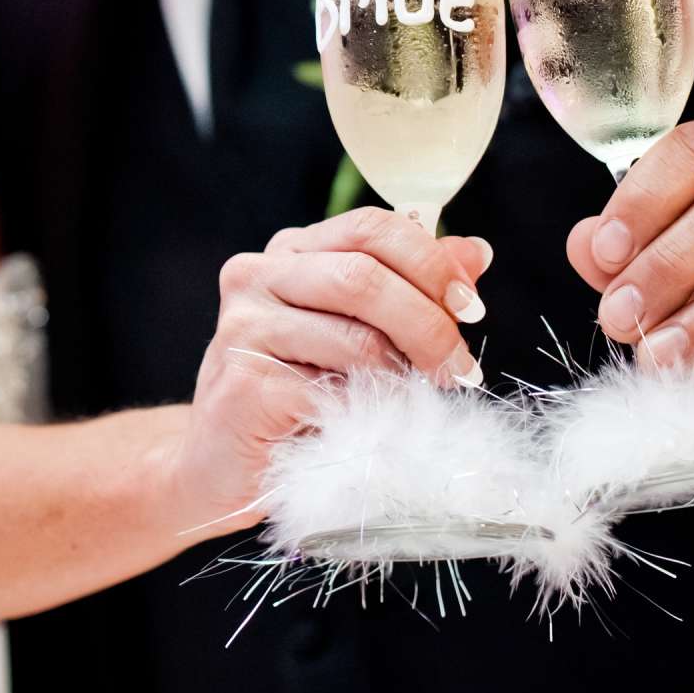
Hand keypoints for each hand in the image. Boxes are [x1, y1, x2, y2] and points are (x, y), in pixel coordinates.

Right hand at [166, 207, 493, 533]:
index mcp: (291, 252)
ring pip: (355, 337)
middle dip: (428, 324)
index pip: (371, 228)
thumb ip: (409, 288)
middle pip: (364, 277)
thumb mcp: (356, 333)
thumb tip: (474, 252)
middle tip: (460, 369)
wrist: (219, 464)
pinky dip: (367, 412)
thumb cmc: (295, 395)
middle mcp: (257, 275)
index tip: (469, 306)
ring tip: (420, 400)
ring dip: (405, 375)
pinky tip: (369, 426)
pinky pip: (331, 392)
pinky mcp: (244, 383)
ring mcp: (244, 327)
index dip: (430, 262)